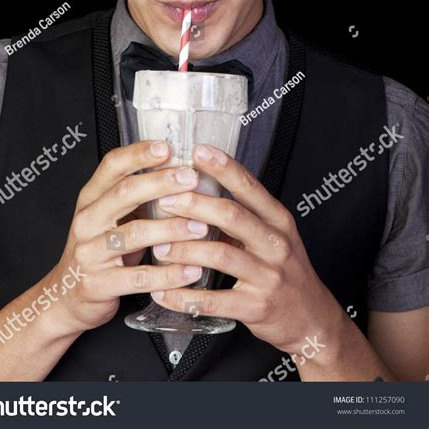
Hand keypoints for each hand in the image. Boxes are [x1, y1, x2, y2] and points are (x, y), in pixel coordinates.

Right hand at [44, 141, 208, 335]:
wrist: (64, 298)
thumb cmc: (98, 251)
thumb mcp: (108, 217)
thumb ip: (134, 197)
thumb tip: (179, 172)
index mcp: (91, 199)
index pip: (112, 166)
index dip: (139, 154)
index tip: (167, 147)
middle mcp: (87, 221)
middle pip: (124, 193)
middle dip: (161, 183)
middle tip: (191, 178)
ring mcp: (90, 253)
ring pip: (134, 234)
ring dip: (172, 229)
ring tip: (201, 227)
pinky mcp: (99, 284)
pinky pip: (139, 277)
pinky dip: (168, 274)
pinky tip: (192, 270)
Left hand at [150, 143, 344, 354]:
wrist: (312, 319)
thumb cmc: (285, 271)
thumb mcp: (273, 236)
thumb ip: (243, 215)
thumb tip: (197, 189)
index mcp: (278, 220)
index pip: (249, 186)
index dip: (223, 167)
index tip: (198, 151)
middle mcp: (276, 244)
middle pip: (232, 215)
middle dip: (195, 205)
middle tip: (166, 199)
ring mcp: (268, 276)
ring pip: (220, 256)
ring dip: (185, 250)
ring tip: (158, 247)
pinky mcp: (256, 307)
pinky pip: (214, 301)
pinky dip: (184, 296)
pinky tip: (163, 292)